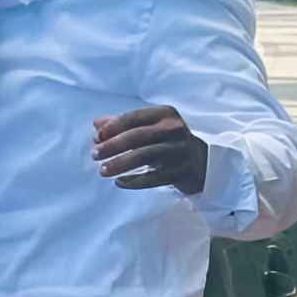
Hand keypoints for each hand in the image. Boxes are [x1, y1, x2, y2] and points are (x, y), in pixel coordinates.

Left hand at [92, 106, 208, 194]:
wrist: (202, 162)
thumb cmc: (168, 141)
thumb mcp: (149, 128)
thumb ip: (123, 124)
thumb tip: (96, 124)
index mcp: (165, 114)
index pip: (134, 117)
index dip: (113, 127)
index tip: (96, 137)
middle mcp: (175, 129)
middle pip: (138, 137)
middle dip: (113, 146)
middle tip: (95, 155)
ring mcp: (181, 150)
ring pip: (145, 157)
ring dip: (121, 164)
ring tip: (103, 171)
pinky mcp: (184, 171)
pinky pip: (155, 178)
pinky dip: (135, 181)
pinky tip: (119, 182)